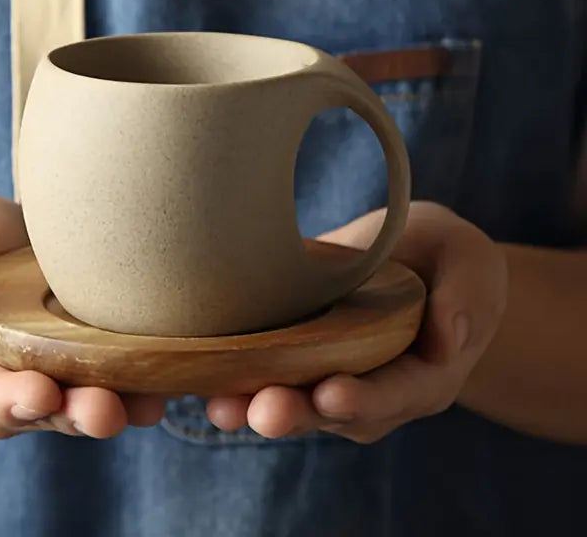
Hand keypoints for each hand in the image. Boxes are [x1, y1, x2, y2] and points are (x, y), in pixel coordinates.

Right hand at [0, 191, 164, 438]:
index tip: (39, 394)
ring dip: (112, 407)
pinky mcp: (80, 359)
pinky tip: (165, 384)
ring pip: (75, 404)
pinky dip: (136, 386)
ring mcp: (42, 375)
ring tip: (146, 405)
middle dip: (70, 413)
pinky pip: (106, 380)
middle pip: (33, 411)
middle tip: (105, 411)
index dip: (5, 398)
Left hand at [205, 201, 507, 442]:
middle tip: (264, 411)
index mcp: (425, 373)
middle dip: (299, 413)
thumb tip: (450, 338)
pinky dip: (239, 385)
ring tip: (222, 405)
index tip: (331, 394)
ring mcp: (336, 379)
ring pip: (298, 404)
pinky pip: (271, 379)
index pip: (397, 393)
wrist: (416, 260)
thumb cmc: (446, 259)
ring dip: (257, 407)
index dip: (365, 398)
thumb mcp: (470, 261)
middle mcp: (378, 390)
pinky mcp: (301, 361)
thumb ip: (467, 295)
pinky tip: (203, 384)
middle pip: (336, 413)